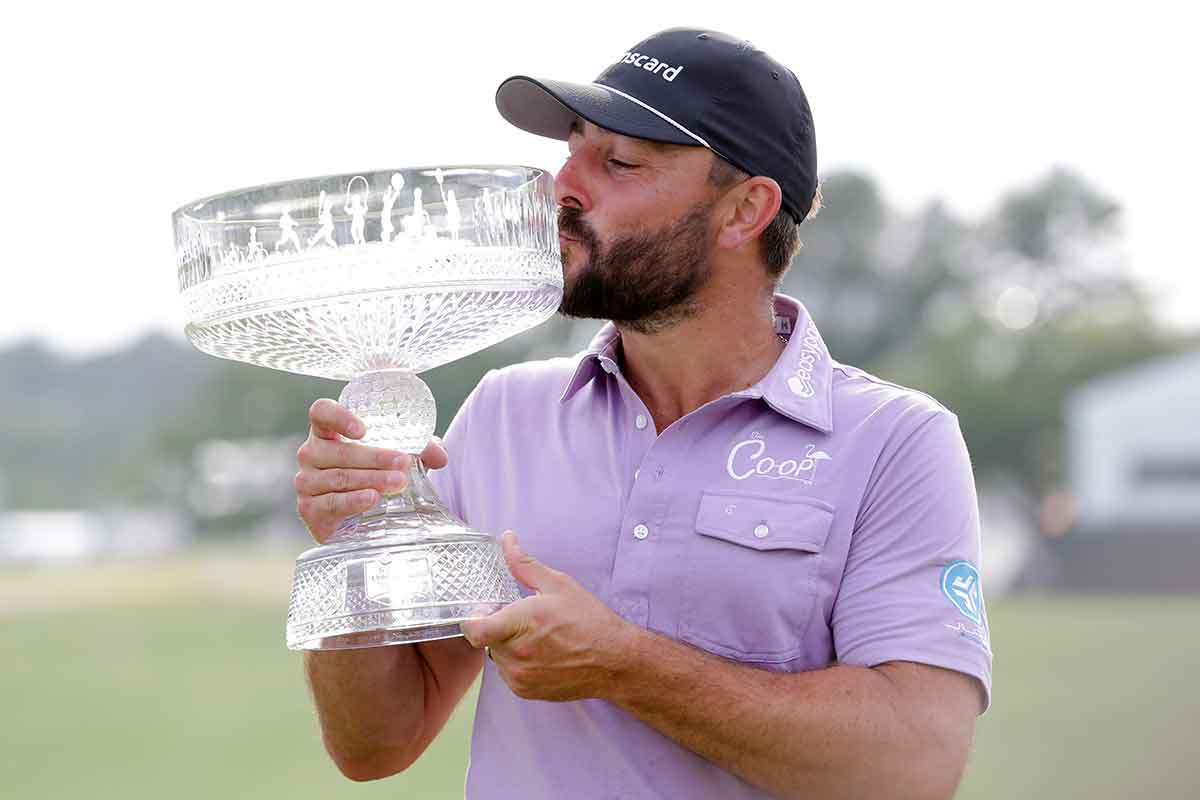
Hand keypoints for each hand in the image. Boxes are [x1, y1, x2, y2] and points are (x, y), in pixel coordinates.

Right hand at [294, 398, 448, 542]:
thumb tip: (440, 454)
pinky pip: (332, 502)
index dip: (339, 417)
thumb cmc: (372, 475)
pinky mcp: (309, 508)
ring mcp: (306, 481)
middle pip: (339, 451)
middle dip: (375, 457)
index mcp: (327, 432)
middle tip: (403, 463)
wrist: (356, 519)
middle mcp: (312, 453)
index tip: (363, 430)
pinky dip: (354, 500)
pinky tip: (372, 498)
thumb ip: (420, 450)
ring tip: (398, 482)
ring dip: (371, 479)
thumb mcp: (397, 458)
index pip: (321, 413)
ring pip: (340, 477)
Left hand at [460, 532, 635, 701]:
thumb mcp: (558, 584)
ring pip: (498, 657)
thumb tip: (507, 540)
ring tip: (538, 638)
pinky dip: (519, 663)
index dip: (473, 619)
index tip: (484, 612)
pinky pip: (510, 674)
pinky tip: (543, 654)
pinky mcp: (526, 692)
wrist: (614, 660)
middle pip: (487, 639)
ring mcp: (520, 677)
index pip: (474, 629)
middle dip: (500, 628)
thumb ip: (524, 564)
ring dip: (509, 647)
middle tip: (525, 620)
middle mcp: (516, 654)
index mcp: (520, 623)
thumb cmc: (589, 620)